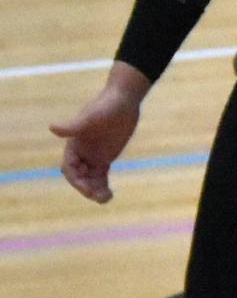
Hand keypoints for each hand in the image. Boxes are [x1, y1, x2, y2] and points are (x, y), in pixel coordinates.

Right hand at [49, 61, 149, 202]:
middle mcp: (81, 153)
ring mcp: (93, 156)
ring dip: (96, 190)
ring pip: (90, 179)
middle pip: (79, 177)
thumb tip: (52, 128)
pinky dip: (103, 186)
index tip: (86, 187)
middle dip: (87, 188)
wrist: (124, 99)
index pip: (69, 168)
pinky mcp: (106, 157)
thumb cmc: (105, 105)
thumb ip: (73, 125)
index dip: (76, 179)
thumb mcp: (90, 116)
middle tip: (99, 196)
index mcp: (73, 145)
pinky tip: (109, 195)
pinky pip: (101, 176)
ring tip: (106, 198)